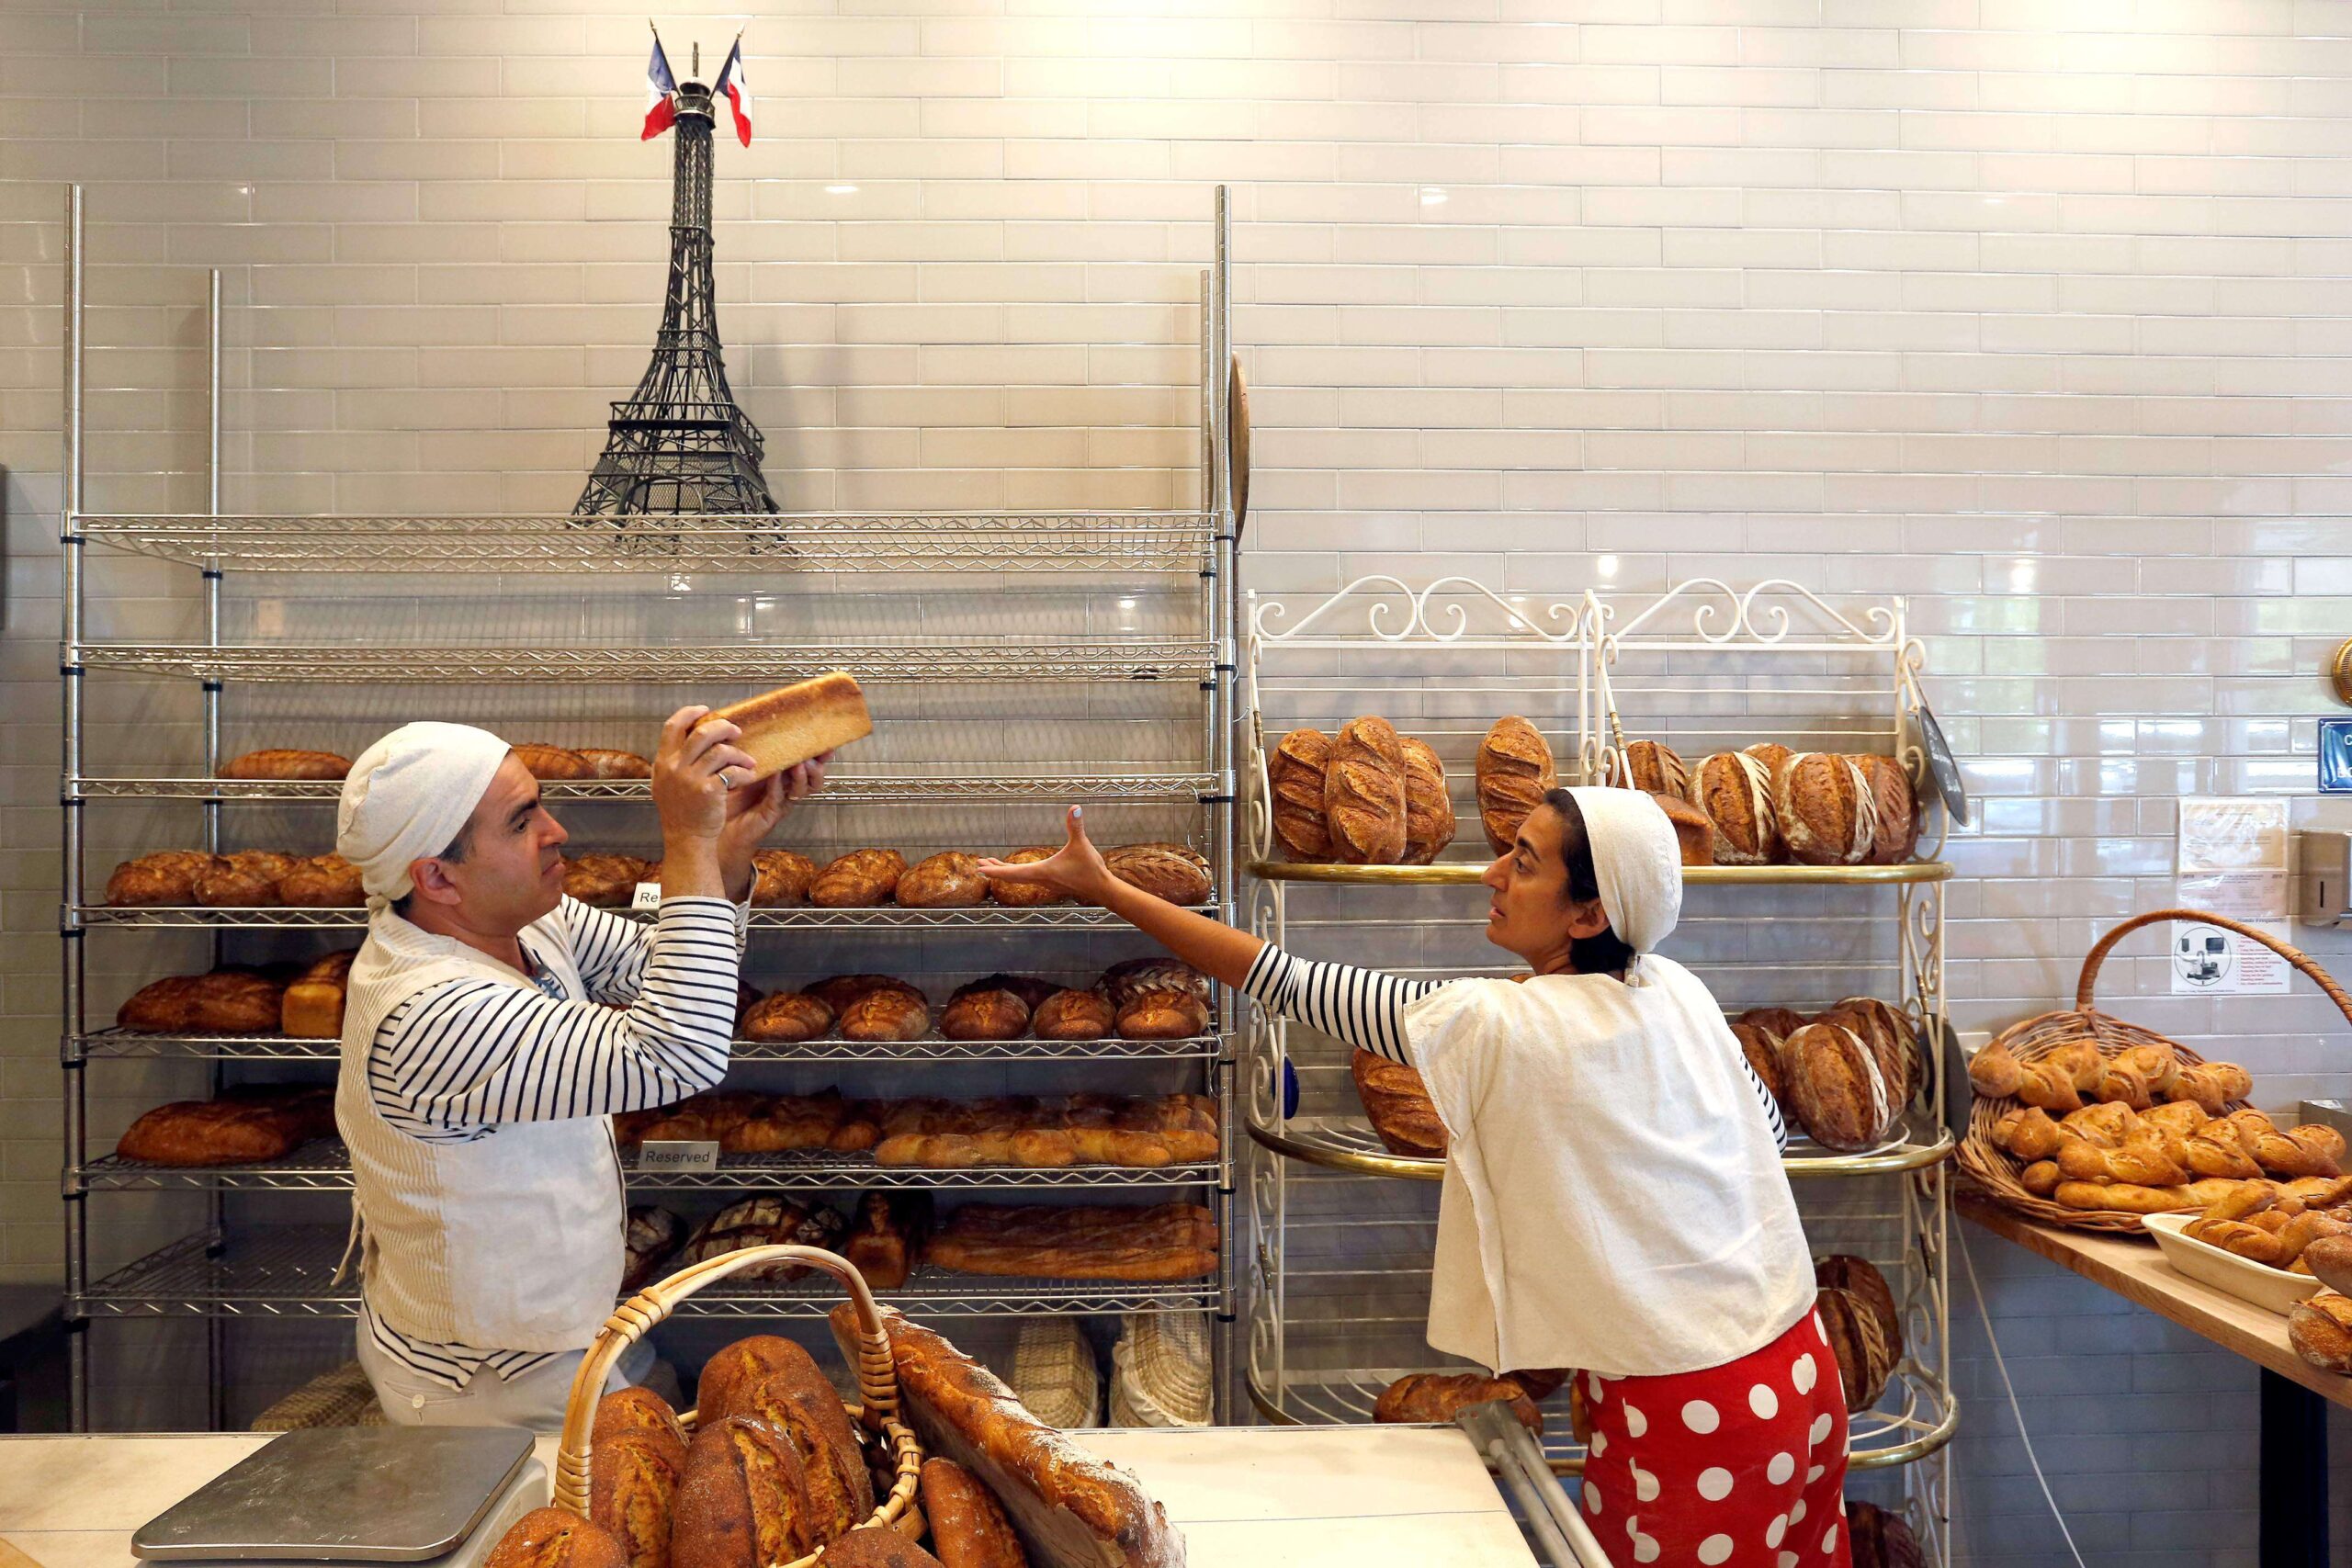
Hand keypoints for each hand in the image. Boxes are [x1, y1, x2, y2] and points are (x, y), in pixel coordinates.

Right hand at [651, 706, 756, 844]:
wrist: (686, 838)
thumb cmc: (680, 811)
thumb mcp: (665, 783)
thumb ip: (673, 760)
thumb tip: (690, 734)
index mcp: (662, 762)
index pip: (672, 726)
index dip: (690, 713)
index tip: (705, 710)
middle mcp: (674, 768)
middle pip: (702, 733)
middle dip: (723, 727)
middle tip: (736, 731)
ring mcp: (691, 779)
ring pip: (721, 751)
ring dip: (739, 754)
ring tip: (748, 760)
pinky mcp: (709, 790)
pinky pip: (733, 771)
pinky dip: (745, 772)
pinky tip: (749, 776)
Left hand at [716, 750, 831, 864]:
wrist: (718, 824)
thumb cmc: (730, 792)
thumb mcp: (744, 763)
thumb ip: (755, 747)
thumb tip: (761, 723)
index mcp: (784, 773)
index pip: (810, 761)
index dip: (820, 753)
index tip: (826, 743)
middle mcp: (786, 787)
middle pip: (815, 777)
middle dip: (817, 766)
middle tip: (810, 756)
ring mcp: (781, 800)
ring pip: (802, 788)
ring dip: (802, 775)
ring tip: (798, 764)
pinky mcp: (771, 812)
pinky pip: (779, 797)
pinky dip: (778, 784)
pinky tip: (775, 774)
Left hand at [976, 806, 1115, 903]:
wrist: (1102, 889)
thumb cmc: (1090, 869)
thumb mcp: (1082, 845)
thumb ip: (1076, 826)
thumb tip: (1075, 808)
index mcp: (1041, 871)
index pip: (1012, 873)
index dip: (995, 870)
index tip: (980, 868)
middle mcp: (1040, 878)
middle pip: (1011, 876)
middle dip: (995, 870)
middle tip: (979, 865)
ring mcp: (1045, 882)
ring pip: (1019, 878)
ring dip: (1005, 872)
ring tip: (993, 865)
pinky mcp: (1051, 882)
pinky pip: (1027, 877)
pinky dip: (1016, 873)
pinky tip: (1019, 869)